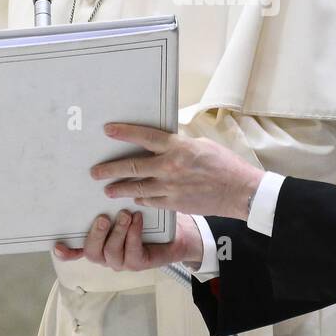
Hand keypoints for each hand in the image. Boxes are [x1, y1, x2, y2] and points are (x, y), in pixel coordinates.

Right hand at [53, 211, 202, 270]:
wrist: (177, 232)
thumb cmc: (147, 216)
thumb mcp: (125, 204)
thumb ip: (109, 200)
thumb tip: (97, 173)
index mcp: (98, 242)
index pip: (76, 250)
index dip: (66, 251)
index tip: (57, 244)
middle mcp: (106, 254)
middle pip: (91, 252)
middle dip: (96, 234)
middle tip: (103, 217)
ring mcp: (121, 261)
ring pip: (110, 253)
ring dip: (117, 232)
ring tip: (126, 215)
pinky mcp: (138, 263)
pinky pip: (131, 252)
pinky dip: (134, 234)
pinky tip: (138, 219)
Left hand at [89, 123, 263, 219]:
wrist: (239, 190)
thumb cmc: (224, 164)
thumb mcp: (201, 145)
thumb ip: (179, 144)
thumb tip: (163, 143)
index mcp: (178, 147)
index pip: (144, 137)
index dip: (124, 132)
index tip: (108, 130)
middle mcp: (170, 167)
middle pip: (132, 167)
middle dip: (110, 168)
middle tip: (95, 171)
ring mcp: (170, 187)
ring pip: (136, 188)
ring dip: (119, 188)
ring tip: (107, 189)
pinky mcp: (174, 204)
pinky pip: (150, 201)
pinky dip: (140, 198)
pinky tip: (133, 198)